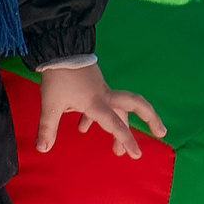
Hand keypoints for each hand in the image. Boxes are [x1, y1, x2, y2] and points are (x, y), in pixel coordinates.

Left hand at [36, 63, 165, 158]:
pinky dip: (96, 118)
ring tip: (116, 149)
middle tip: (161, 133)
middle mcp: (104, 96)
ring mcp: (101, 89)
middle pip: (135, 105)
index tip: (137, 155)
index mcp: (97, 102)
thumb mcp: (50, 104)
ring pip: (118, 109)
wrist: (58, 49)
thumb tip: (42, 149)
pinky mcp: (94, 86)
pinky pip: (102, 104)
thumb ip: (48, 127)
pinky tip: (83, 127)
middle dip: (150, 118)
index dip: (127, 139)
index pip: (116, 123)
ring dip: (120, 126)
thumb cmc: (57, 77)